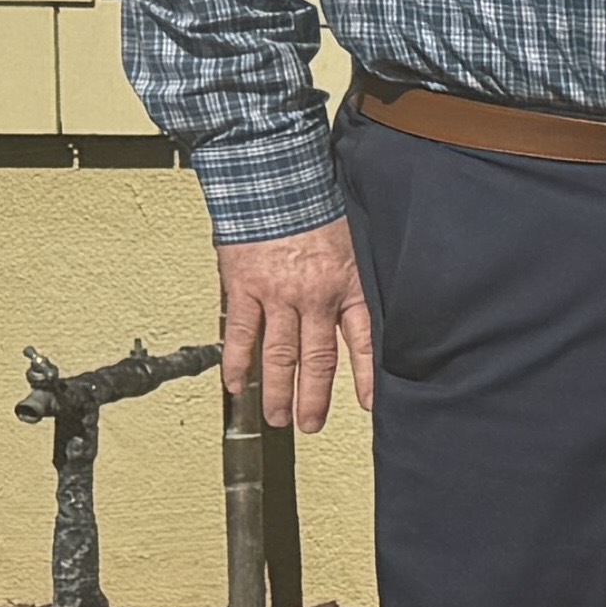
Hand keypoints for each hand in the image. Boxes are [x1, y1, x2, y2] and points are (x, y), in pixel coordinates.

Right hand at [217, 221, 373, 432]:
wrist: (277, 181)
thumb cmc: (317, 207)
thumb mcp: (354, 244)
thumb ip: (355, 279)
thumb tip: (367, 308)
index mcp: (346, 286)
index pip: (363, 341)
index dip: (366, 376)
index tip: (369, 405)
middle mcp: (314, 297)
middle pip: (317, 358)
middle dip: (314, 397)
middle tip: (310, 425)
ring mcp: (277, 296)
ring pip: (278, 355)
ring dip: (277, 391)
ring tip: (277, 418)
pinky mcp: (244, 290)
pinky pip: (241, 334)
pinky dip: (237, 363)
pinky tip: (236, 386)